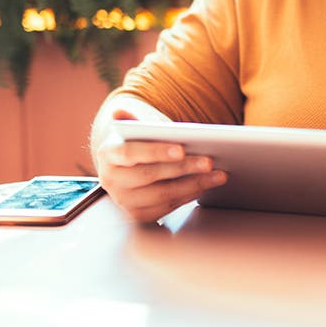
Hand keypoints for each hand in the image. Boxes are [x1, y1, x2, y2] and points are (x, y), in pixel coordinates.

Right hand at [94, 109, 227, 221]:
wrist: (127, 167)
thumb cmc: (137, 143)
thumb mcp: (133, 129)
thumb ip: (131, 121)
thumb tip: (119, 112)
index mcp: (108, 154)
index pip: (131, 153)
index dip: (156, 151)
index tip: (181, 149)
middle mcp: (111, 180)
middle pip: (150, 175)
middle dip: (183, 168)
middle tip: (209, 162)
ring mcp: (123, 200)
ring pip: (162, 194)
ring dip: (193, 184)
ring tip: (217, 175)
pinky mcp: (137, 214)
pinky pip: (166, 207)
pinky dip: (188, 196)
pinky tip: (205, 185)